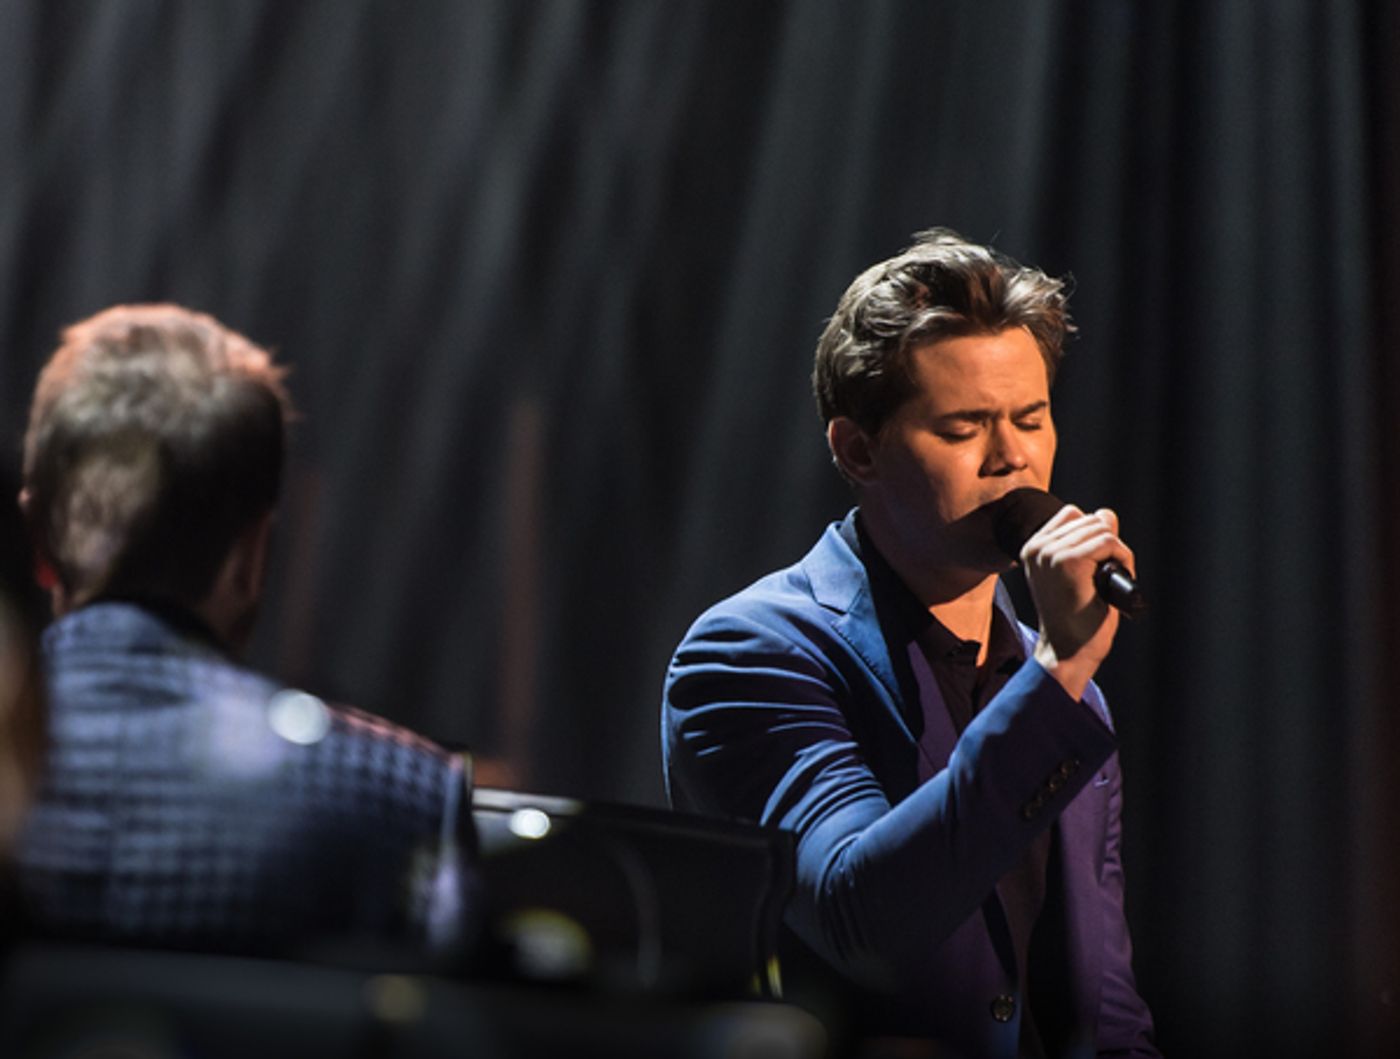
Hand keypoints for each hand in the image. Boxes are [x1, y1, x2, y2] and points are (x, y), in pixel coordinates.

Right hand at [1021, 504, 1134, 699]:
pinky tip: (1116, 581)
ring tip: (1110, 580)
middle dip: (1108, 544)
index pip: (1072, 514)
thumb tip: (1105, 513)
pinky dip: (1123, 558)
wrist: (1069, 651)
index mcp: (1033, 549)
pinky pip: (1109, 542)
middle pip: (1090, 519)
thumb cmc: (1075, 619)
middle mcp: (1037, 548)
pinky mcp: (1068, 561)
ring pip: (1102, 528)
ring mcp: (1051, 553)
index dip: (1093, 536)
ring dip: (1118, 553)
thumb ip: (1090, 541)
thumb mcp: (1081, 573)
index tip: (1096, 566)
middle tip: (1107, 578)